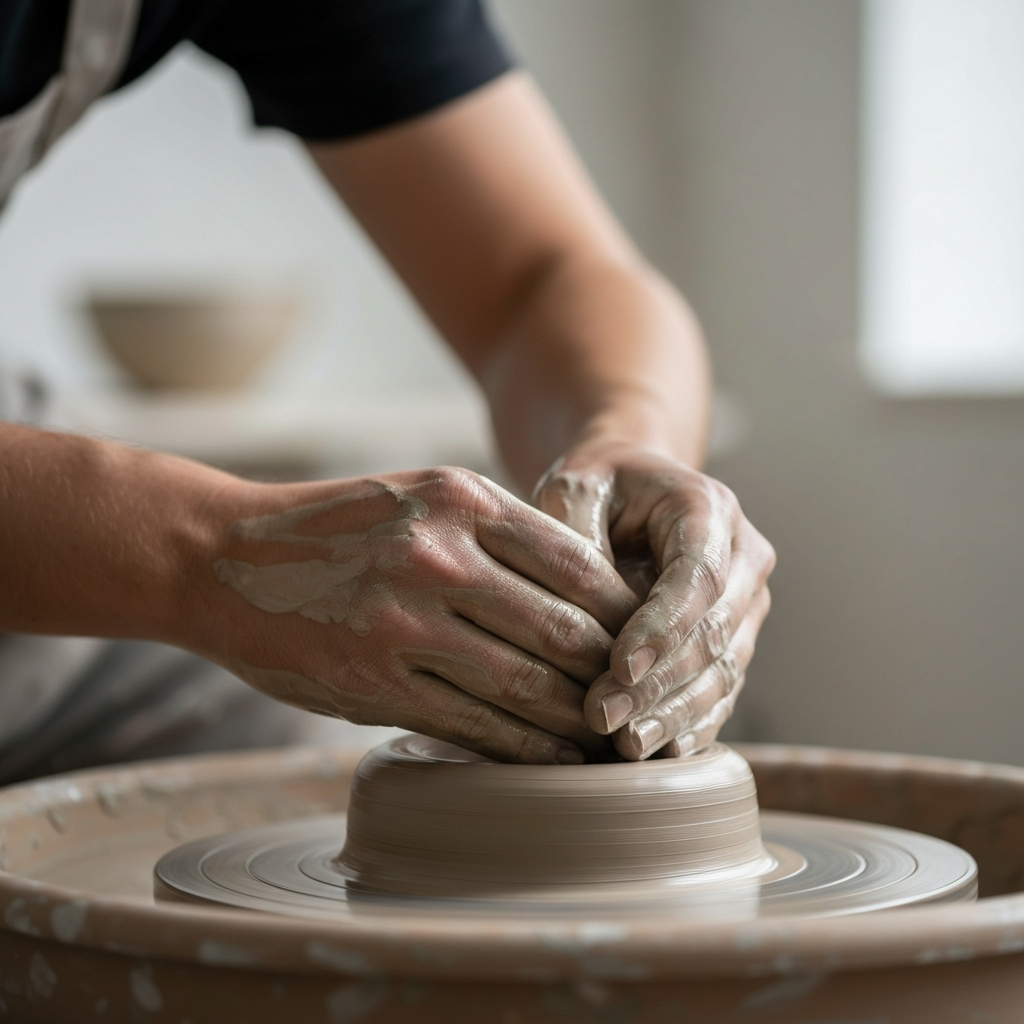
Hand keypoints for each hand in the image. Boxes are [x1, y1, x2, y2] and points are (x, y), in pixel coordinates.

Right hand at [200, 468, 638, 763]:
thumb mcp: (420, 496)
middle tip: (644, 695)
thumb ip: (496, 534)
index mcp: (460, 501)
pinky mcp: (375, 685)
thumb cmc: (334, 526)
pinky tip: (557, 758)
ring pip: (528, 686)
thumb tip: (585, 592)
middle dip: (614, 672)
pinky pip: (476, 726)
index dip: (624, 608)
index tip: (646, 637)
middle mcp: (439, 557)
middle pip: (564, 629)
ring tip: (613, 736)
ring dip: (581, 719)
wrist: (221, 558)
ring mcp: (404, 624)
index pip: (577, 562)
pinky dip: (528, 748)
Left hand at [534, 443, 774, 759]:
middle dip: (659, 683)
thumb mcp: (575, 487)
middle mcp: (743, 558)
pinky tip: (657, 753)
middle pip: (714, 631)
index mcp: (709, 508)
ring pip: (722, 671)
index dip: (663, 625)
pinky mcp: (734, 642)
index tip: (619, 667)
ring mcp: (746, 605)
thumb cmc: (598, 488)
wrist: (633, 491)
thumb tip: (577, 611)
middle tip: (603, 719)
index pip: (698, 575)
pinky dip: (690, 725)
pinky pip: (721, 691)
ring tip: (625, 748)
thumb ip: (574, 535)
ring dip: (675, 714)